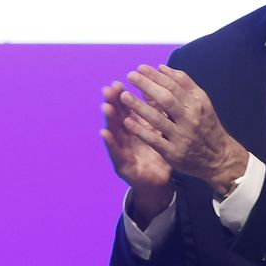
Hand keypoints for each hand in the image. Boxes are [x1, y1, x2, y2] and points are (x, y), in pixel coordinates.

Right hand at [101, 80, 174, 222]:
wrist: (160, 182)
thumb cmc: (159, 154)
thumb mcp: (158, 131)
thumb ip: (155, 113)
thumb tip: (153, 91)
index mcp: (135, 128)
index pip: (126, 110)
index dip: (121, 97)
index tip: (117, 83)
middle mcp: (125, 138)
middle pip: (117, 118)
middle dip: (112, 103)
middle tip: (108, 89)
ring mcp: (122, 152)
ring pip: (114, 132)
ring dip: (109, 119)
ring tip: (105, 106)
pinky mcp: (122, 166)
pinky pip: (116, 153)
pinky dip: (110, 143)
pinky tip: (104, 133)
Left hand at [120, 65, 248, 195]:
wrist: (219, 158)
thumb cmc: (205, 126)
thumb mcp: (201, 103)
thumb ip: (184, 85)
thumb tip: (162, 68)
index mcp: (197, 103)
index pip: (175, 84)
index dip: (156, 75)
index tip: (140, 68)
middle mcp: (191, 118)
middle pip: (166, 98)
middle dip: (147, 85)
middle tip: (130, 76)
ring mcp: (182, 136)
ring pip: (158, 118)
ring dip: (139, 106)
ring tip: (123, 96)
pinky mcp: (174, 153)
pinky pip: (154, 140)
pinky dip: (140, 130)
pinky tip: (127, 122)